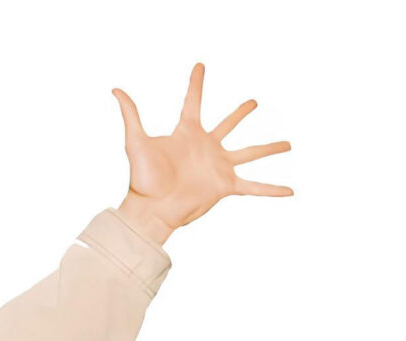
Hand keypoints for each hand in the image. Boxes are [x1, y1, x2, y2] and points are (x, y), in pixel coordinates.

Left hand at [110, 63, 292, 245]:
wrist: (152, 208)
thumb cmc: (142, 178)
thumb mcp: (136, 141)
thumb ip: (131, 114)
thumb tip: (116, 89)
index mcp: (187, 133)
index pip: (193, 101)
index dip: (195, 83)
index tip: (200, 65)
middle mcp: (206, 147)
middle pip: (228, 125)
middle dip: (241, 113)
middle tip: (253, 102)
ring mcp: (218, 166)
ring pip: (250, 153)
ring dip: (269, 148)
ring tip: (287, 144)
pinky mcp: (225, 186)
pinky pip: (253, 187)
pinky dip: (271, 189)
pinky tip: (289, 191)